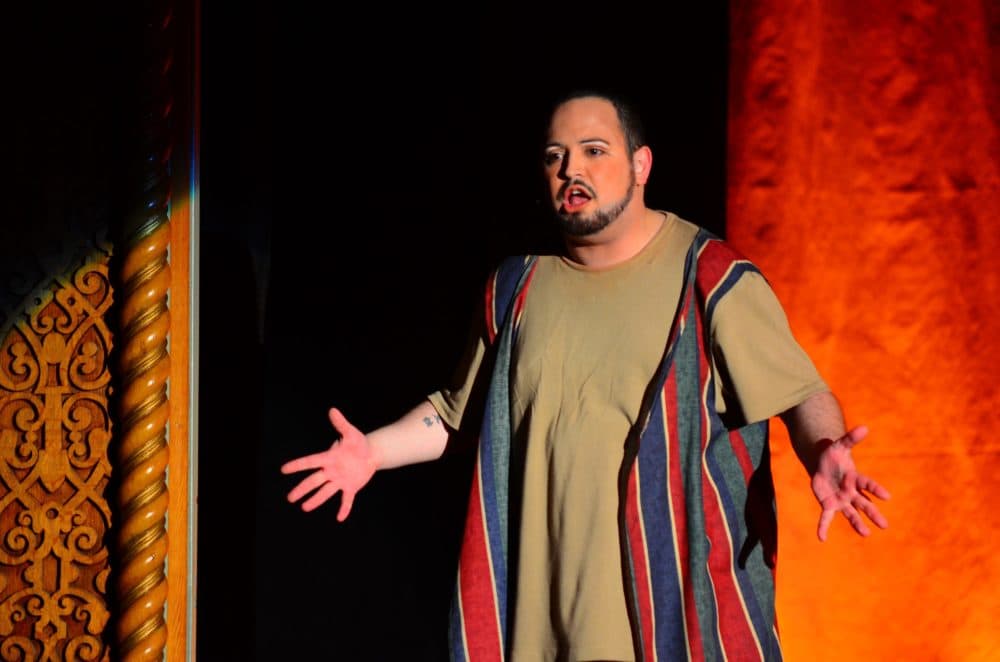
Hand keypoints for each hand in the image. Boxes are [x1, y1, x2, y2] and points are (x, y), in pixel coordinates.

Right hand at [281, 408, 378, 520]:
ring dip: (316, 500)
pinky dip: (344, 508)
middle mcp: (331, 471)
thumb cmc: (359, 442)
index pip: (311, 461)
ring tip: (304, 508)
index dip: (298, 465)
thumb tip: (332, 410)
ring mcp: (340, 480)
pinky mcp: (351, 487)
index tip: (283, 469)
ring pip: (325, 492)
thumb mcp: (351, 433)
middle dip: (302, 489)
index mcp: (329, 458)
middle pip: (314, 481)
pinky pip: (346, 499)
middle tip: (290, 498)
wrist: (372, 453)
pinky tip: (340, 518)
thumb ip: (341, 424)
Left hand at [810, 425, 890, 540]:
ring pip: (851, 513)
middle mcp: (851, 492)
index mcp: (855, 478)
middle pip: (864, 504)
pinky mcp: (828, 504)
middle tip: (885, 525)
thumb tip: (864, 427)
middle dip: (873, 513)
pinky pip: (826, 517)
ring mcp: (841, 500)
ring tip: (866, 534)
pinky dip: (823, 527)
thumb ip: (851, 438)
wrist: (822, 465)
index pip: (868, 484)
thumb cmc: (834, 455)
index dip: (876, 489)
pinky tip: (821, 538)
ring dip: (857, 524)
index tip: (887, 496)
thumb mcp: (840, 445)